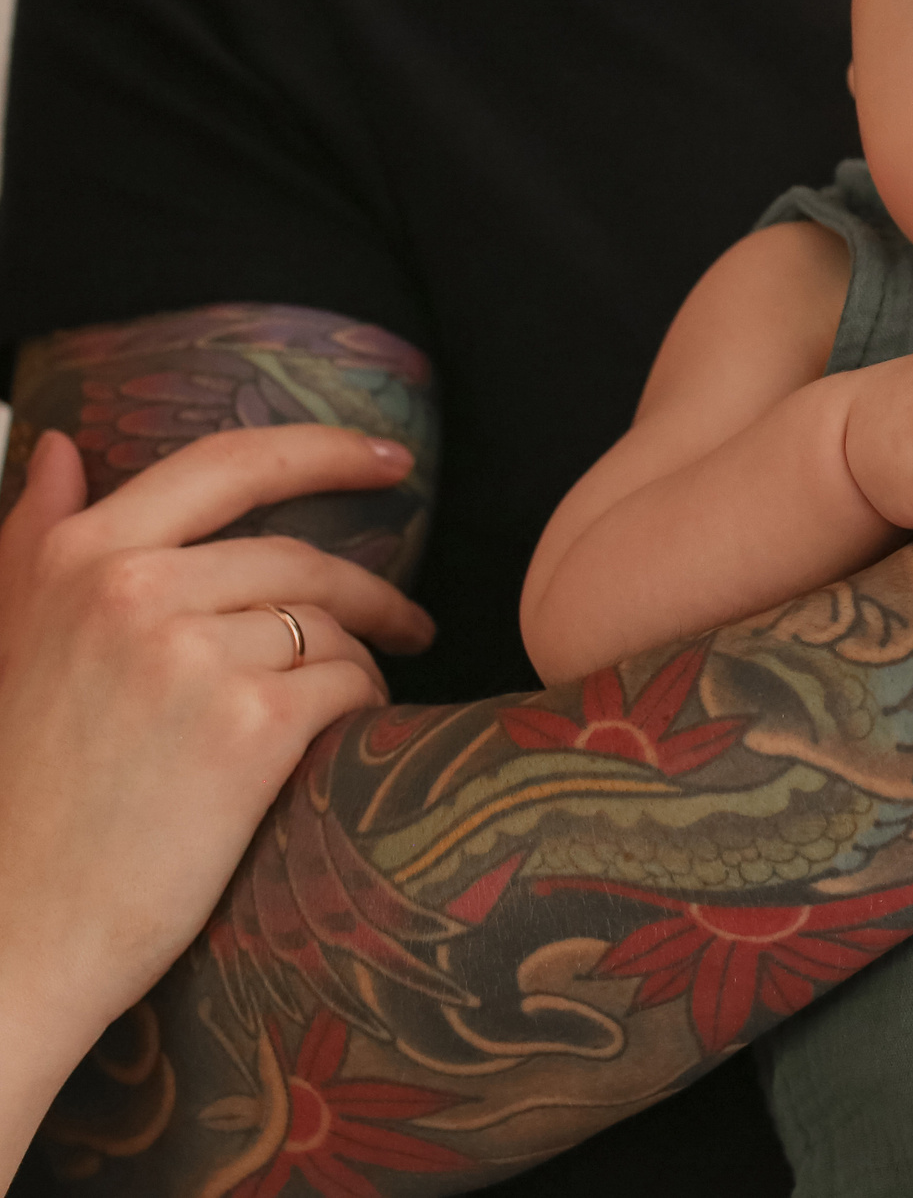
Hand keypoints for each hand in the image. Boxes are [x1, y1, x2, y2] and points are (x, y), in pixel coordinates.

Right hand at [0, 425, 433, 1107]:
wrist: (16, 928)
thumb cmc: (20, 792)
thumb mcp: (11, 642)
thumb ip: (32, 540)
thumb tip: (57, 444)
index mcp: (79, 557)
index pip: (228, 464)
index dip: (323, 449)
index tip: (391, 457)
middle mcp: (135, 590)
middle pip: (301, 559)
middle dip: (369, 593)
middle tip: (412, 621)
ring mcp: (195, 655)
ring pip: (331, 628)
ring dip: (358, 665)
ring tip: (347, 707)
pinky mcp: (251, 726)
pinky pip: (351, 684)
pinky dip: (365, 708)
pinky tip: (344, 742)